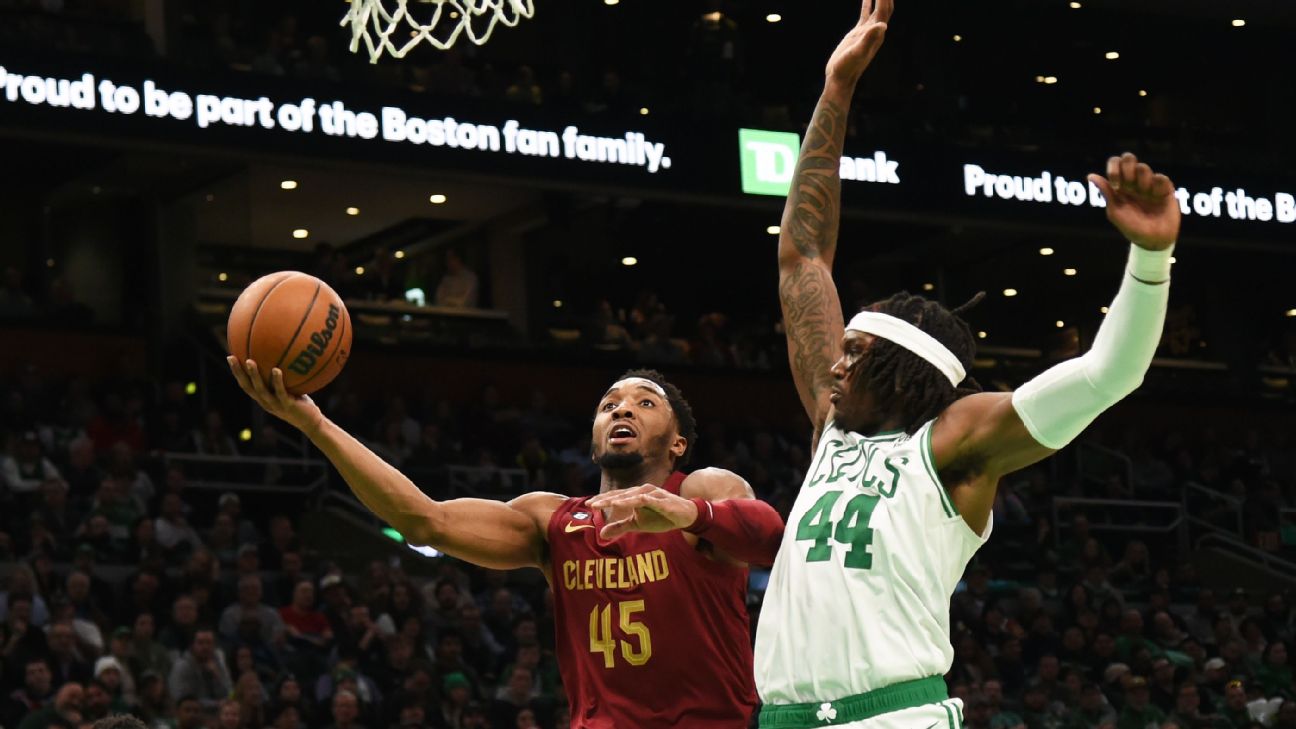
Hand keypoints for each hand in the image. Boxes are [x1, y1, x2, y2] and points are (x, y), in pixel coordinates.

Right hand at [226, 357, 324, 434]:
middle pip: (247, 387)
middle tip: (231, 358)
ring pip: (260, 390)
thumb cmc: (301, 404)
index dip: (237, 373)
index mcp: (263, 398)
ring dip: (254, 376)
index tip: (230, 357)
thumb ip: (283, 378)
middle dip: (238, 373)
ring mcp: (275, 405)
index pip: (245, 385)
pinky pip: (280, 392)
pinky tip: (276, 370)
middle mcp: (265, 402)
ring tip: (250, 361)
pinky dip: (277, 381)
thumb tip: (283, 355)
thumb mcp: (290, 389)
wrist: (311, 423)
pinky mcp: (287, 406)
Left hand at [586, 485, 700, 539]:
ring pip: (633, 495)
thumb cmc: (660, 517)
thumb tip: (601, 534)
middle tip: (591, 504)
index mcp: (634, 495)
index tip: (587, 505)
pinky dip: (640, 500)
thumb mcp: (637, 524)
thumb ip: (620, 526)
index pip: (615, 496)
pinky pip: (650, 500)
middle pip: (621, 494)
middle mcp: (642, 491)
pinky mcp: (663, 500)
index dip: (601, 500)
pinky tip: (633, 502)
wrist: (684, 516)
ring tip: (608, 503)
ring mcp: (653, 494)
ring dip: (621, 499)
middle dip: (606, 499)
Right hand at [825, 0, 891, 86]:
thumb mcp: (858, 52)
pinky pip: (865, 14)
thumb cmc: (847, 67)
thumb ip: (869, 39)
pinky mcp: (858, 33)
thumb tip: (883, 25)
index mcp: (877, 34)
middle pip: (885, 7)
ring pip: (877, 9)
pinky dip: (868, 3)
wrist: (840, 77)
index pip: (884, 10)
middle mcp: (875, 31)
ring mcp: (867, 31)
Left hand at [1088, 153, 1179, 250]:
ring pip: (1143, 168)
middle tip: (1127, 184)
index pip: (1115, 163)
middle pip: (1129, 158)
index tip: (1116, 185)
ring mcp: (1149, 184)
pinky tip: (1156, 197)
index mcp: (1120, 185)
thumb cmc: (1132, 227)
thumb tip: (1090, 176)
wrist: (1153, 240)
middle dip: (1127, 168)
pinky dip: (1156, 186)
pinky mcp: (1165, 188)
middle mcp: (1134, 182)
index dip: (1114, 168)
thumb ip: (1106, 193)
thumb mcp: (1115, 211)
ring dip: (1141, 181)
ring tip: (1144, 195)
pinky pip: (1160, 177)